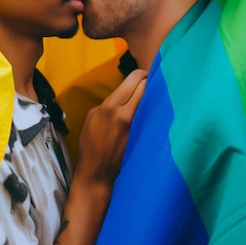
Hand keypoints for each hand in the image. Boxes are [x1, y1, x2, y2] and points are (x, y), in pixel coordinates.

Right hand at [76, 69, 146, 184]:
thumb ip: (109, 101)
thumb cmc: (91, 143)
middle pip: (147, 86)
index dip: (141, 74)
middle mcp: (125, 114)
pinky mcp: (143, 136)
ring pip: (153, 101)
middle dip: (149, 82)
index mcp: (110, 105)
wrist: (97, 170)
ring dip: (154, 96)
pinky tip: (153, 112)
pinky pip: (152, 117)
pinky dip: (153, 111)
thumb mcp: (93, 115)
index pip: (135, 79)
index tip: (143, 75)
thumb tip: (124, 94)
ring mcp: (136, 126)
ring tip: (154, 96)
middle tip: (151, 82)